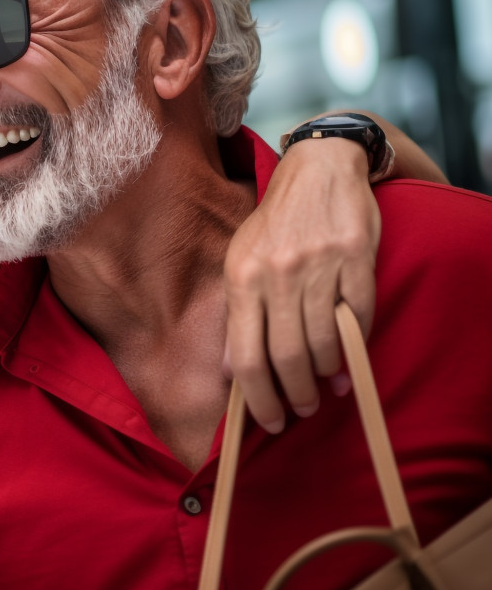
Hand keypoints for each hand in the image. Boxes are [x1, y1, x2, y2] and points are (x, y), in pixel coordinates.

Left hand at [223, 137, 379, 432]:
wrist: (317, 171)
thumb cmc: (274, 225)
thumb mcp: (240, 261)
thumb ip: (237, 314)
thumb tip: (232, 370)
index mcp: (241, 279)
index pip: (245, 357)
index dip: (258, 397)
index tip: (269, 419)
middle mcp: (276, 275)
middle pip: (285, 357)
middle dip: (294, 395)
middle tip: (300, 410)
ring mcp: (317, 267)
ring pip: (322, 343)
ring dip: (324, 376)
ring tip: (324, 389)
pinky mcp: (354, 259)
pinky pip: (356, 317)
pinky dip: (353, 349)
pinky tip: (348, 364)